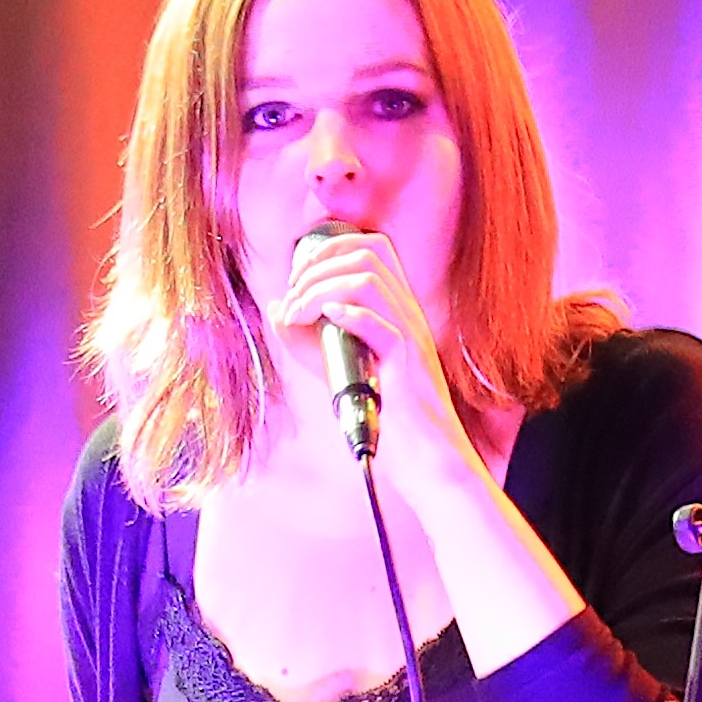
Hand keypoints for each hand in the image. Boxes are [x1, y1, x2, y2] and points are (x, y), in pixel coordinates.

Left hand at [263, 224, 485, 488]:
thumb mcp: (336, 365)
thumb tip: (276, 307)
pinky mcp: (406, 362)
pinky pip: (380, 324)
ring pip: (368, 280)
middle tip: (293, 296)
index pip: (372, 247)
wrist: (425, 454)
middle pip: (367, 254)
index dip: (329, 249)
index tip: (299, 278)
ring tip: (298, 313)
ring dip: (321, 288)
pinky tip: (325, 320)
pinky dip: (347, 314)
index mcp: (396, 307)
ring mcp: (410, 334)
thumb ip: (306, 337)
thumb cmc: (385, 412)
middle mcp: (406, 312)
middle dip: (319, 266)